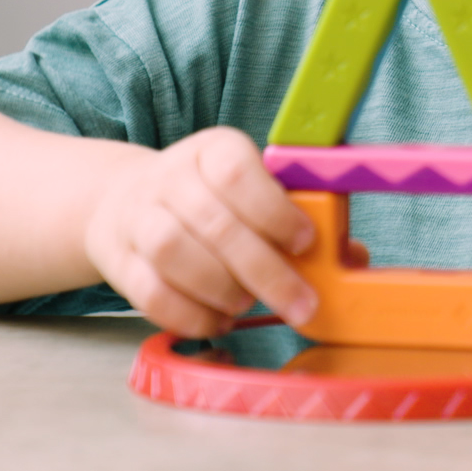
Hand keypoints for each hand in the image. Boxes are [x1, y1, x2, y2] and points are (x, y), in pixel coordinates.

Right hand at [84, 127, 362, 336]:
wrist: (125, 201)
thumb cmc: (212, 199)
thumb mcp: (252, 189)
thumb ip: (297, 218)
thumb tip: (353, 257)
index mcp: (213, 149)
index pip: (238, 174)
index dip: (274, 211)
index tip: (305, 243)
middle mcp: (171, 176)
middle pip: (215, 223)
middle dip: (265, 271)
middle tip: (300, 304)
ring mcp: (138, 216)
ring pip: (175, 253)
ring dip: (220, 288)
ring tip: (247, 304)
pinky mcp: (118, 259)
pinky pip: (149, 293)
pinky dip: (189, 315)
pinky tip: (217, 321)